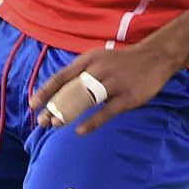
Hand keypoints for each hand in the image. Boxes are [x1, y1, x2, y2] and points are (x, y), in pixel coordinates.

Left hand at [29, 44, 179, 133]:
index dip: (46, 91)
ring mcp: (113, 83)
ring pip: (85, 101)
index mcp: (89, 60)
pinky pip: (105, 112)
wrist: (155, 57)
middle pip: (70, 91)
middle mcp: (98, 70)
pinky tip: (80, 131)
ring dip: (68, 114)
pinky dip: (91, 123)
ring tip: (55, 126)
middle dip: (54, 107)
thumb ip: (82, 73)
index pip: (61, 76)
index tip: (33, 104)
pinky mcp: (127, 97)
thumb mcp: (99, 59)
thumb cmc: (122, 62)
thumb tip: (60, 91)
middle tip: (41, 121)